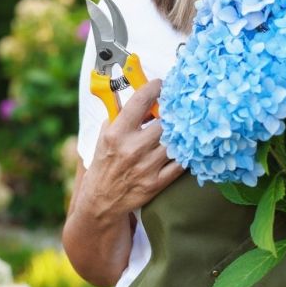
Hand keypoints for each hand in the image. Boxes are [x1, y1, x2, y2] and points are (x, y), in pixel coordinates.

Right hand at [82, 79, 183, 214]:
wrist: (101, 201)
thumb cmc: (105, 162)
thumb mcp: (105, 135)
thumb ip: (121, 114)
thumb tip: (141, 93)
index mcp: (116, 134)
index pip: (140, 102)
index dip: (155, 88)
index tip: (161, 84)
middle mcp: (132, 149)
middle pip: (164, 122)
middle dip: (171, 112)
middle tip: (175, 107)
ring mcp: (146, 167)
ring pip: (175, 141)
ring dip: (179, 133)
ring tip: (180, 126)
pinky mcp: (156, 183)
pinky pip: (180, 162)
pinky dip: (184, 153)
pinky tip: (183, 146)